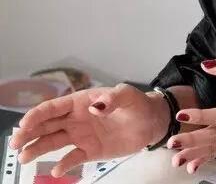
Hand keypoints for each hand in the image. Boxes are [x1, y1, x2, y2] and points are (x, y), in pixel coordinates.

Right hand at [8, 83, 163, 177]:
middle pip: (47, 125)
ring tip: (24, 157)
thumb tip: (95, 105)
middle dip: (29, 133)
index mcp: (82, 101)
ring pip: (53, 142)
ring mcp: (81, 135)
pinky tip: (58, 170)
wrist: (150, 122)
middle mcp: (76, 118)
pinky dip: (64, 164)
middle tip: (15, 144)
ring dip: (37, 149)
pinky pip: (72, 158)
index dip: (37, 115)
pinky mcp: (90, 151)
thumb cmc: (137, 104)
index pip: (54, 107)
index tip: (24, 124)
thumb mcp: (128, 96)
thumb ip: (112, 98)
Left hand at [165, 57, 215, 174]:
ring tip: (175, 159)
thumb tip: (206, 65)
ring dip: (194, 153)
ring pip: (214, 147)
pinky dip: (205, 159)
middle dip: (191, 140)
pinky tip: (192, 166)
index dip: (200, 116)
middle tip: (172, 141)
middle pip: (213, 135)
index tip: (182, 114)